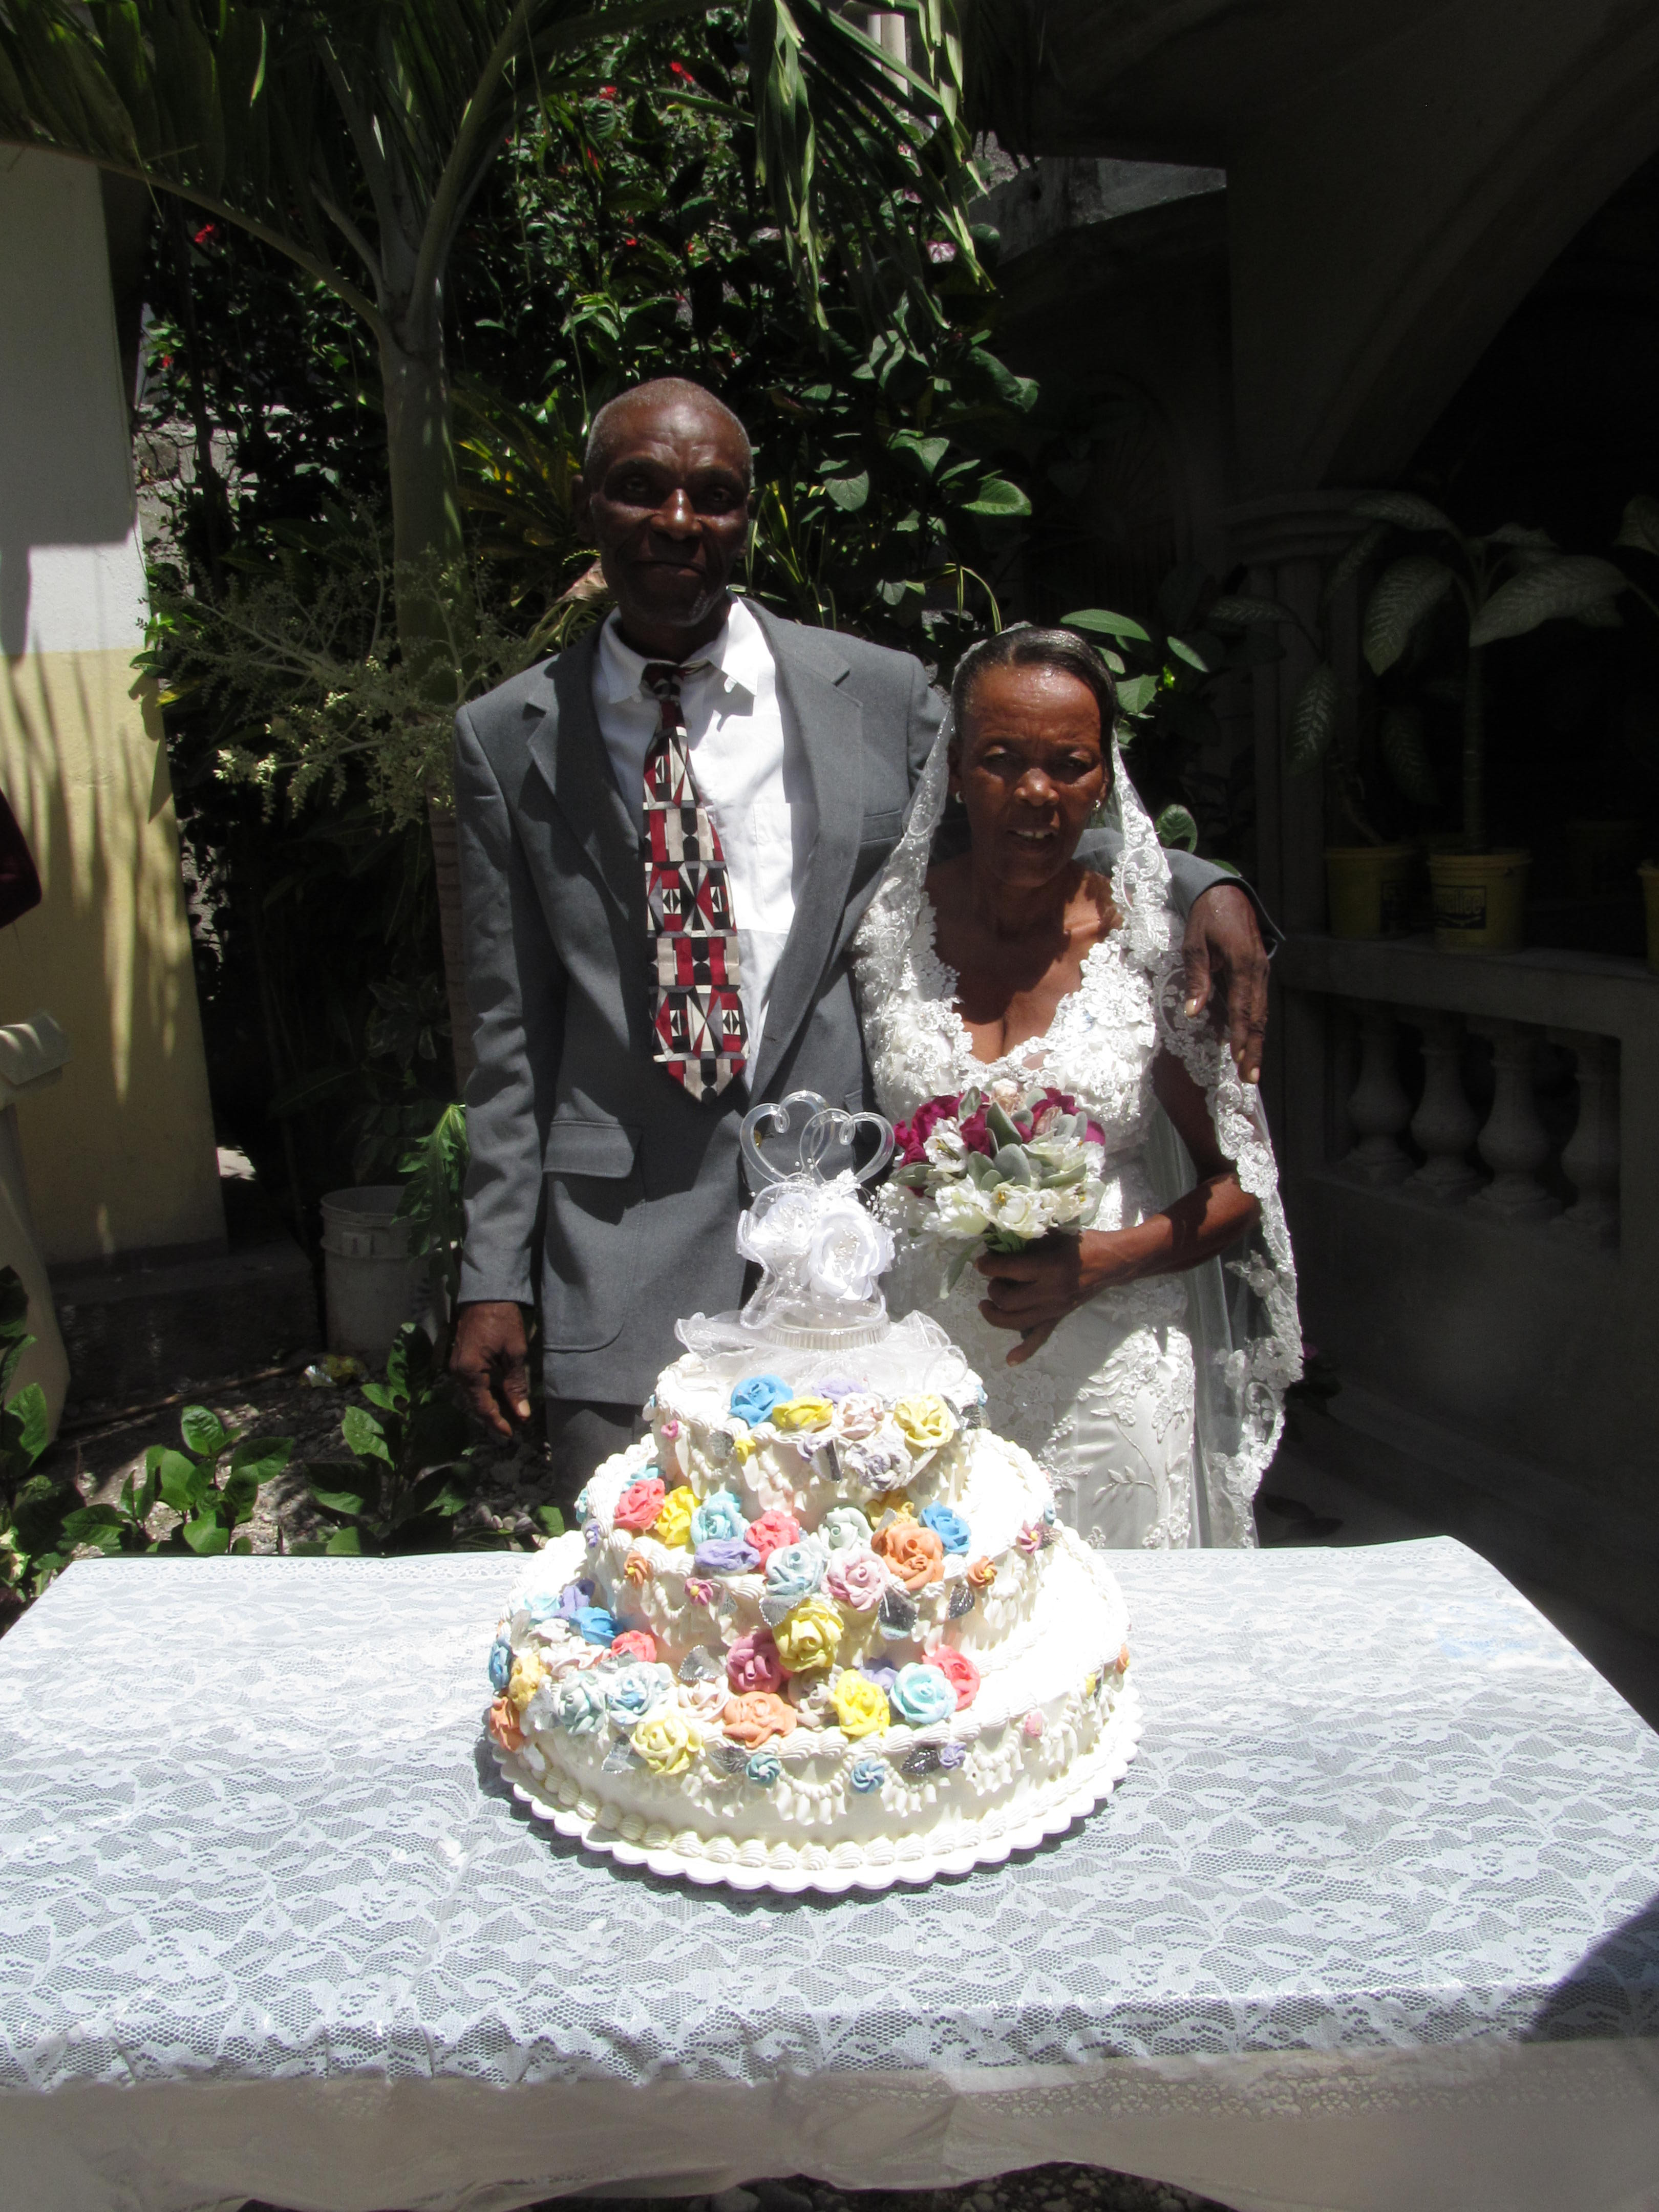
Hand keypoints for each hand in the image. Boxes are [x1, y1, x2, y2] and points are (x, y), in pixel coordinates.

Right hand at [450, 1300, 530, 1437]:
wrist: (486, 1293)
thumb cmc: (502, 1320)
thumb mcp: (514, 1353)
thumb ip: (516, 1385)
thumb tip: (522, 1413)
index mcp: (469, 1372)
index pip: (483, 1407)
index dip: (497, 1423)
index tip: (511, 1434)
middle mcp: (458, 1372)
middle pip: (475, 1403)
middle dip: (494, 1416)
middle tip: (515, 1426)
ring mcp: (457, 1365)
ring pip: (473, 1394)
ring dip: (491, 1405)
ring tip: (510, 1413)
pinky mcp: (461, 1359)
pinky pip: (472, 1383)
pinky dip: (486, 1392)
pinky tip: (500, 1395)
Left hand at [976, 1231, 1146, 1365]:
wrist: (1110, 1263)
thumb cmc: (1082, 1244)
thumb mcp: (1053, 1236)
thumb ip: (1026, 1243)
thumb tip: (997, 1247)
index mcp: (1049, 1267)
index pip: (1010, 1270)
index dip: (989, 1266)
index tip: (980, 1262)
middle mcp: (1050, 1292)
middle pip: (1009, 1300)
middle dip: (994, 1290)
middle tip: (992, 1281)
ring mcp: (1054, 1309)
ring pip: (1016, 1322)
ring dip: (995, 1316)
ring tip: (986, 1305)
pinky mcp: (1058, 1318)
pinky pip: (1040, 1338)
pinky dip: (1024, 1351)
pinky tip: (1009, 1360)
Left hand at [1182, 883, 1267, 1085]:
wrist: (1227, 893)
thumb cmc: (1208, 917)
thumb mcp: (1195, 944)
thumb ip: (1196, 978)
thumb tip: (1193, 1012)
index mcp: (1242, 964)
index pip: (1242, 1009)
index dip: (1240, 1037)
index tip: (1238, 1060)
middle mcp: (1258, 972)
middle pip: (1257, 1018)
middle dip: (1253, 1049)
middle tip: (1250, 1078)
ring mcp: (1262, 973)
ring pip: (1261, 1014)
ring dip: (1255, 1042)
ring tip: (1251, 1069)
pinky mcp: (1259, 973)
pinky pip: (1258, 1004)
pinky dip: (1254, 1026)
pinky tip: (1248, 1043)